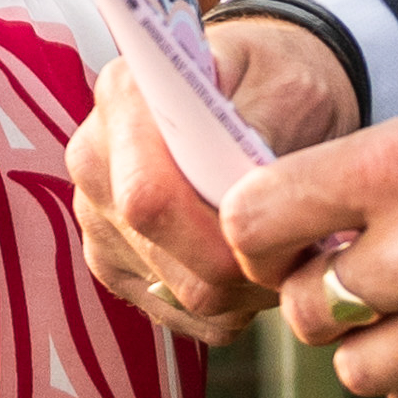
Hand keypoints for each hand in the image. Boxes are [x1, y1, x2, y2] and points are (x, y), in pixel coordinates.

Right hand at [71, 15, 356, 339]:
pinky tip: (254, 268)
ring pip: (177, 291)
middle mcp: (94, 156)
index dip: (216, 232)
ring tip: (285, 253)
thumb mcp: (288, 83)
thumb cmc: (279, 83)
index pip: (148, 195)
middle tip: (303, 250)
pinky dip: (230, 308)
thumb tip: (249, 183)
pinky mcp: (113, 261)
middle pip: (160, 251)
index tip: (281, 231)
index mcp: (123, 98)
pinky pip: (178, 314)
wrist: (266, 97)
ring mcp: (96, 213)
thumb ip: (263, 126)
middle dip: (241, 266)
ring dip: (244, 290)